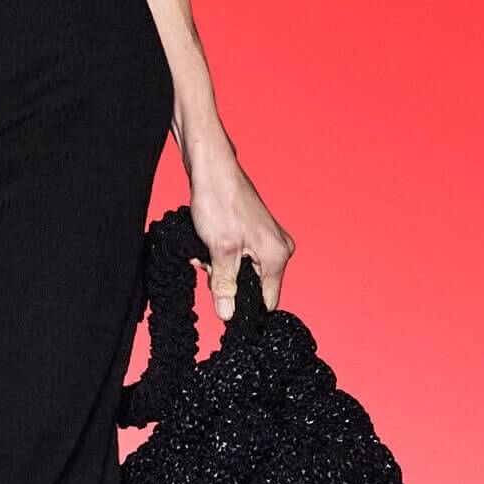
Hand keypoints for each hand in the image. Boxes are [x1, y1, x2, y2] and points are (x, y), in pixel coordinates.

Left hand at [184, 135, 294, 319]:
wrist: (212, 168)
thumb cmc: (219, 202)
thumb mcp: (219, 250)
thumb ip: (224, 285)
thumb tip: (227, 315)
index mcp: (277, 256)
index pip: (266, 301)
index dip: (243, 307)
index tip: (223, 302)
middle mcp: (278, 249)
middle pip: (252, 285)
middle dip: (225, 280)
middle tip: (207, 264)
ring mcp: (267, 240)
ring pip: (241, 270)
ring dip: (218, 266)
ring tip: (205, 249)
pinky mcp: (254, 233)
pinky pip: (238, 255)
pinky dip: (220, 253)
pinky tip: (207, 242)